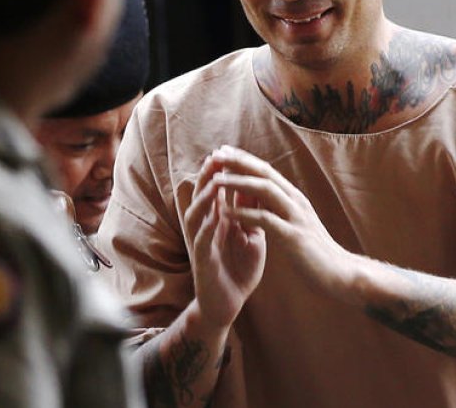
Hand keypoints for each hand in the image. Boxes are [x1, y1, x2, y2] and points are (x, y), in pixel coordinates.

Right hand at [182, 152, 266, 330]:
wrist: (228, 305)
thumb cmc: (238, 270)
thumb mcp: (251, 237)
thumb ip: (252, 214)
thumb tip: (259, 187)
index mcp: (220, 220)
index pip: (219, 190)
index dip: (223, 171)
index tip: (230, 150)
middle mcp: (207, 228)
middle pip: (203, 196)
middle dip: (208, 176)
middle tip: (215, 156)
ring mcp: (202, 244)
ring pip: (196, 215)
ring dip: (204, 198)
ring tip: (214, 182)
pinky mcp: (202, 262)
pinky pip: (201, 242)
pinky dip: (207, 228)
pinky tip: (214, 218)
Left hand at [210, 145, 355, 297]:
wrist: (341, 275)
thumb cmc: (315, 252)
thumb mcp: (296, 224)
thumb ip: (280, 209)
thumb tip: (262, 198)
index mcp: (294, 198)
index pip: (266, 170)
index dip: (244, 159)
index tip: (222, 151)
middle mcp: (295, 201)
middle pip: (264, 173)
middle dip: (238, 162)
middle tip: (215, 153)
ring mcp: (295, 217)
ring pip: (264, 190)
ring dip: (238, 182)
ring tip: (216, 179)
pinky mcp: (293, 236)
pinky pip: (265, 220)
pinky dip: (244, 214)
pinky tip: (226, 212)